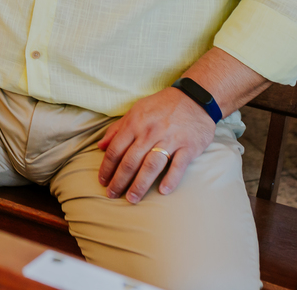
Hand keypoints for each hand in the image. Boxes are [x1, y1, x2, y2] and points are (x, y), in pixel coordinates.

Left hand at [97, 87, 216, 203]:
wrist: (195, 98)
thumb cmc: (161, 106)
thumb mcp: (136, 111)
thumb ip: (117, 129)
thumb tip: (101, 146)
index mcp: (135, 123)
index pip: (116, 149)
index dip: (107, 167)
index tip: (102, 181)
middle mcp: (150, 133)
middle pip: (131, 161)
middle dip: (119, 180)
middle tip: (112, 195)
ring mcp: (170, 140)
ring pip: (151, 165)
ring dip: (140, 184)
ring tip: (132, 199)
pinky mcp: (189, 147)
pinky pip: (178, 165)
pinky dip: (170, 179)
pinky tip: (162, 190)